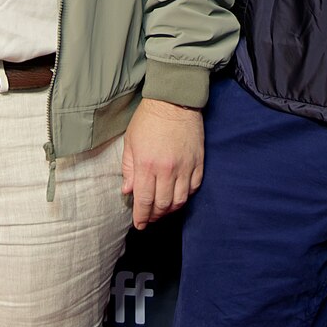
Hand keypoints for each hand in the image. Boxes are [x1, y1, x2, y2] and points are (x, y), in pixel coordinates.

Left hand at [121, 98, 203, 228]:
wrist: (174, 101)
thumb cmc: (148, 120)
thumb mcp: (130, 143)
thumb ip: (129, 169)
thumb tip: (128, 191)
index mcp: (147, 165)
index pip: (144, 201)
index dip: (141, 217)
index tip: (139, 225)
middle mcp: (167, 170)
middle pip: (163, 205)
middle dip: (154, 216)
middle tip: (149, 218)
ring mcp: (185, 167)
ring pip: (180, 200)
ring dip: (170, 209)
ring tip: (163, 210)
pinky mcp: (198, 162)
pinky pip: (194, 187)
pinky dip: (186, 196)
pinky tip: (178, 196)